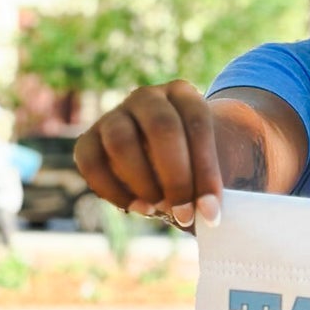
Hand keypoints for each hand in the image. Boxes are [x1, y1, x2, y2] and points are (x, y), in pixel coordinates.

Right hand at [74, 80, 222, 228]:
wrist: (175, 156)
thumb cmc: (202, 164)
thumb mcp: (220, 165)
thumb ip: (215, 184)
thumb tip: (208, 215)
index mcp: (184, 94)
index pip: (197, 124)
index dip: (205, 171)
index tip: (212, 211)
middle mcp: (147, 97)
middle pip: (161, 128)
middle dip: (175, 178)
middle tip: (185, 214)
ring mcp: (115, 115)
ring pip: (121, 142)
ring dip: (143, 183)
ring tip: (161, 210)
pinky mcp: (89, 139)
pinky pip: (90, 162)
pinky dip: (112, 191)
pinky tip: (139, 209)